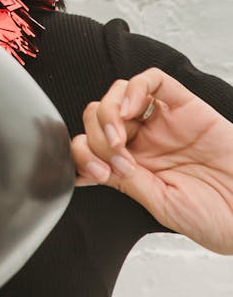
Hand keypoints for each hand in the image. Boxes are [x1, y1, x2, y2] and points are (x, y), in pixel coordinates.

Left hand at [72, 68, 232, 252]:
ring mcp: (163, 121)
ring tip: (119, 139)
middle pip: (98, 115)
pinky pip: (153, 80)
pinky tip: (131, 110)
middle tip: (114, 158)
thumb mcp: (161, 204)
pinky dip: (134, 88)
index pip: (90, 145)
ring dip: (107, 112)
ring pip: (119, 93)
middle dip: (94, 135)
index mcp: (133, 165)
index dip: (82, 154)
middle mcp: (144, 139)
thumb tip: (97, 162)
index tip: (96, 173)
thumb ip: (128, 181)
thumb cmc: (214, 216)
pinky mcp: (184, 105)